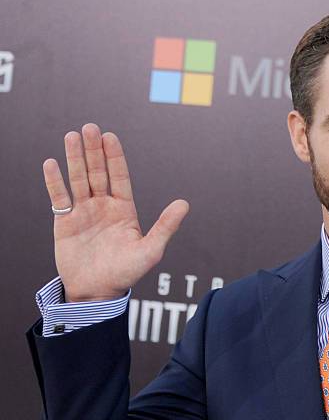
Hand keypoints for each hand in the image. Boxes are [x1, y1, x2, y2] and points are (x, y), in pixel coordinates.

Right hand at [42, 123, 188, 302]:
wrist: (97, 292)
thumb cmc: (126, 273)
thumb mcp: (150, 250)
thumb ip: (165, 226)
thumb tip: (184, 204)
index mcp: (124, 210)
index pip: (120, 177)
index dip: (115, 157)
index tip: (110, 136)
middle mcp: (104, 207)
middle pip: (98, 173)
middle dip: (94, 151)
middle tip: (89, 127)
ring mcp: (83, 213)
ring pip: (78, 180)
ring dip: (75, 159)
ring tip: (71, 136)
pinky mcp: (64, 223)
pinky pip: (59, 198)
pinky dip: (55, 181)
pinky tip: (52, 163)